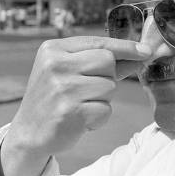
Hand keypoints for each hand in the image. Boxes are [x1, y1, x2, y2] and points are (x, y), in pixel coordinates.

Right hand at [0, 36, 151, 175]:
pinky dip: (99, 118)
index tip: (146, 51)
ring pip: (109, 87)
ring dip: (102, 100)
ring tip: (80, 105)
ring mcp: (62, 88)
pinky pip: (105, 110)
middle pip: (107, 62)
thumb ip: (102, 62)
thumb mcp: (70, 72)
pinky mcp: (70, 112)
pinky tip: (80, 119)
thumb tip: (140, 54)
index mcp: (53, 49)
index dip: (125, 47)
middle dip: (107, 77)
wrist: (29, 133)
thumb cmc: (54, 98)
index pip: (99, 42)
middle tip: (88, 90)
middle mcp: (55, 65)